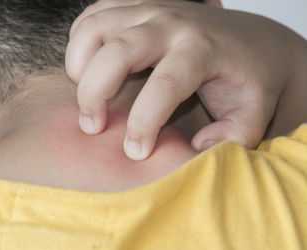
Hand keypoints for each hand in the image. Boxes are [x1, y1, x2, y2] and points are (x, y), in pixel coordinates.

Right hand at [66, 0, 298, 159]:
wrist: (252, 40)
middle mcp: (172, 23)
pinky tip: (87, 70)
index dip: (143, 124)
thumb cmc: (249, 81)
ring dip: (79, 66)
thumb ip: (234, 136)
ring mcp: (149, 8)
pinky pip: (91, 16)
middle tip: (92, 127)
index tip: (135, 153)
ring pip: (94, 28)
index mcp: (202, 50)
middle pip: (117, 51)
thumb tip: (198, 145)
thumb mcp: (253, 114)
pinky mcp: (134, 5)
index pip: (164, 86)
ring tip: (88, 97)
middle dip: (93, 93)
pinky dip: (79, 43)